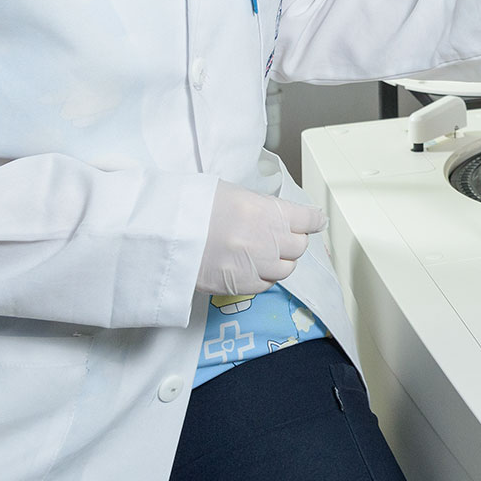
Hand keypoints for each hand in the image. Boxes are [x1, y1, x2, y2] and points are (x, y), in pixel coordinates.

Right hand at [195, 183, 325, 296]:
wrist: (166, 234)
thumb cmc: (196, 207)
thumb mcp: (235, 194)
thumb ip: (262, 207)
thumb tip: (277, 215)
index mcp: (269, 212)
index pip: (308, 220)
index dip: (312, 220)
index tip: (315, 221)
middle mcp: (269, 242)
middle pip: (299, 246)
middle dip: (292, 240)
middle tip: (278, 235)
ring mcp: (257, 266)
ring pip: (286, 269)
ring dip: (280, 260)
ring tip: (262, 252)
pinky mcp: (242, 286)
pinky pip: (267, 284)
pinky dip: (264, 276)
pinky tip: (250, 266)